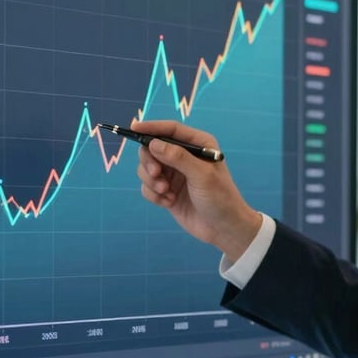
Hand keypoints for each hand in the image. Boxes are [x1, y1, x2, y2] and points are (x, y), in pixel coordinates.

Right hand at [133, 119, 261, 260]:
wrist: (223, 229)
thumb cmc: (220, 198)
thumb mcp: (202, 175)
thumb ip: (178, 157)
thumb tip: (153, 143)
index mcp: (198, 145)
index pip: (170, 130)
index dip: (151, 127)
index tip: (134, 128)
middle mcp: (184, 156)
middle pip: (152, 148)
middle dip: (150, 162)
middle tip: (156, 175)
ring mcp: (174, 174)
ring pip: (147, 168)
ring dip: (151, 181)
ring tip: (166, 193)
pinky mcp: (167, 191)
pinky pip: (148, 187)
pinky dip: (153, 194)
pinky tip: (168, 202)